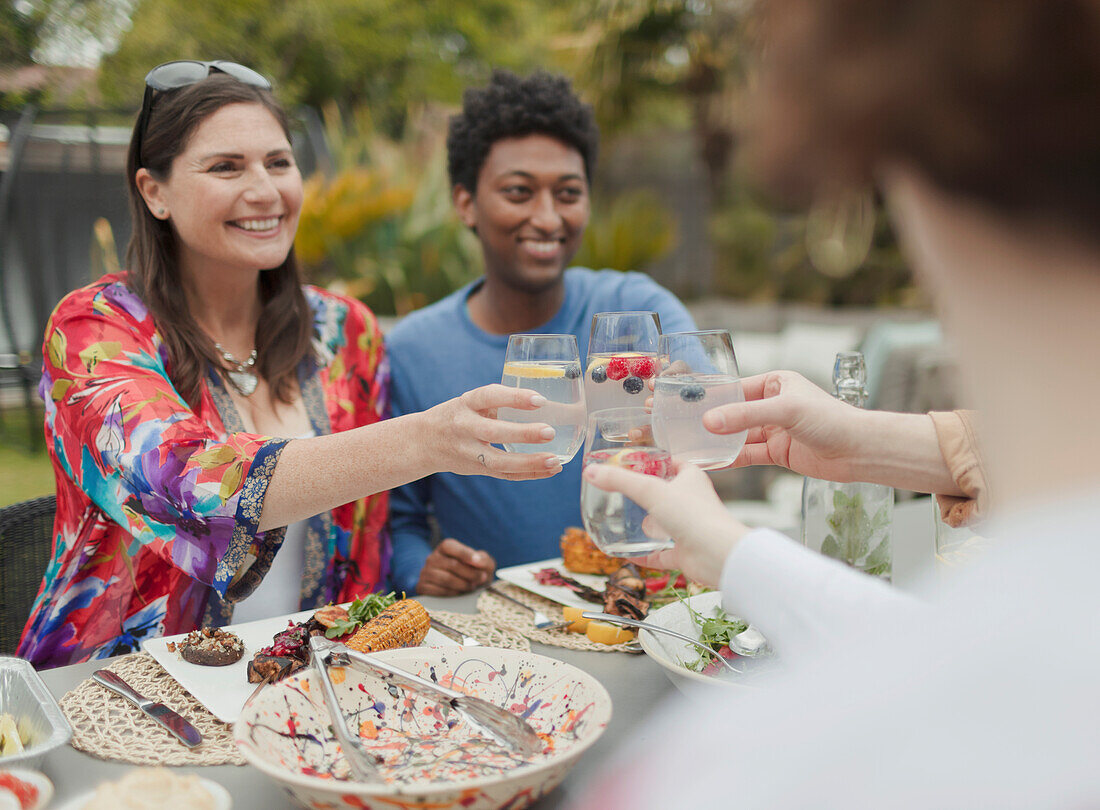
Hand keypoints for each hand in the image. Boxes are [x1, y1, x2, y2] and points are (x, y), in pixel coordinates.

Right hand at [416, 539, 495, 595]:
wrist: (460, 588)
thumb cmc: (473, 572)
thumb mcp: (482, 563)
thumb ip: (484, 560)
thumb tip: (478, 561)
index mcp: (445, 547)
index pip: (450, 546)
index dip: (465, 554)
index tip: (478, 562)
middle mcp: (432, 557)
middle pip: (452, 565)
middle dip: (470, 573)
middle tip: (482, 578)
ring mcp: (426, 572)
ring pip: (446, 579)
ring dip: (463, 584)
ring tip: (472, 586)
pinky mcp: (423, 587)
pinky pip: (439, 592)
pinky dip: (453, 594)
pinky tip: (460, 593)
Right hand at [424, 384, 562, 479]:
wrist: (424, 441)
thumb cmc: (458, 416)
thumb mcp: (471, 402)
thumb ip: (499, 402)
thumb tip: (547, 403)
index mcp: (466, 404)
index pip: (489, 396)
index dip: (514, 398)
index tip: (540, 399)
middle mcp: (464, 427)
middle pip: (493, 432)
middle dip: (523, 434)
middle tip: (550, 432)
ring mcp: (469, 452)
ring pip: (499, 462)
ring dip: (529, 462)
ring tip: (555, 461)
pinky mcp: (476, 469)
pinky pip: (504, 474)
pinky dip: (529, 473)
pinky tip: (550, 469)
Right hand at [581, 461, 748, 587]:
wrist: (718, 555)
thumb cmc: (694, 516)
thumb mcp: (651, 490)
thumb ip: (620, 480)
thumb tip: (591, 472)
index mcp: (690, 479)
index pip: (673, 463)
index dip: (655, 460)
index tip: (634, 461)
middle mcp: (691, 502)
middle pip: (667, 493)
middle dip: (649, 493)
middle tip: (623, 491)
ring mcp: (689, 528)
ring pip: (665, 523)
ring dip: (649, 524)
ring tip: (624, 521)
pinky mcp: (686, 552)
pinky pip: (662, 553)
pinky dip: (646, 554)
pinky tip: (628, 555)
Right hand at [702, 371, 865, 480]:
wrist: (858, 451)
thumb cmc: (831, 419)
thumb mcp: (785, 410)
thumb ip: (745, 416)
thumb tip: (710, 422)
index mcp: (776, 383)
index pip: (736, 388)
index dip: (713, 398)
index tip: (687, 405)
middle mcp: (773, 405)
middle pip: (734, 413)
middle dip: (712, 422)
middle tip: (683, 428)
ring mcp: (775, 430)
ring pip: (739, 436)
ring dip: (720, 443)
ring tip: (693, 448)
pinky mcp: (778, 452)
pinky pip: (749, 454)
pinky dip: (732, 459)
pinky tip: (714, 462)